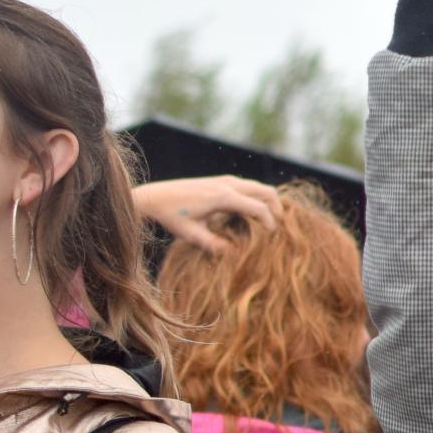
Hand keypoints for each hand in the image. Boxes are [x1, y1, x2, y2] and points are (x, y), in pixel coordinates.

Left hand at [133, 176, 281, 252]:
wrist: (155, 196)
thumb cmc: (172, 216)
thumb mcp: (190, 234)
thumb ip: (212, 244)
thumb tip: (233, 253)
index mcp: (223, 197)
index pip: (259, 207)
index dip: (270, 223)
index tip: (271, 239)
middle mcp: (228, 184)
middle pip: (267, 191)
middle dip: (277, 209)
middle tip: (277, 228)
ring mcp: (226, 180)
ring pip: (259, 187)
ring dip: (268, 203)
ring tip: (267, 223)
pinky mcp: (222, 180)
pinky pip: (249, 187)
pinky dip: (257, 198)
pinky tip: (249, 215)